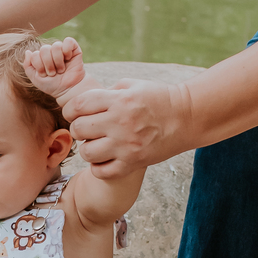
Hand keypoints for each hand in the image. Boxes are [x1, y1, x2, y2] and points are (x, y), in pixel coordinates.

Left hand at [23, 35, 85, 99]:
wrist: (68, 90)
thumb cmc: (52, 85)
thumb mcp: (35, 78)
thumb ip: (28, 66)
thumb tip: (27, 51)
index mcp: (41, 57)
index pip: (35, 54)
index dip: (39, 66)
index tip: (44, 75)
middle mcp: (51, 52)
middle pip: (44, 49)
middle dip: (48, 64)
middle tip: (53, 73)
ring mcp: (62, 49)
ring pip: (56, 46)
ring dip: (58, 61)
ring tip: (61, 70)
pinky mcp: (74, 49)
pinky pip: (68, 41)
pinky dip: (67, 50)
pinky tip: (68, 59)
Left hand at [61, 78, 193, 176]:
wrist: (187, 117)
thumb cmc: (158, 99)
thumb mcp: (133, 85)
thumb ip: (108, 91)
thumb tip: (83, 102)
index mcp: (119, 100)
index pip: (78, 105)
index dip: (71, 110)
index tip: (76, 113)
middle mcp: (120, 123)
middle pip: (79, 129)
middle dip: (79, 128)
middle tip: (89, 130)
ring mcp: (126, 145)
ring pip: (87, 152)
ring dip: (88, 149)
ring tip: (98, 145)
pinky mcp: (133, 163)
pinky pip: (101, 172)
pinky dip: (99, 167)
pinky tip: (106, 159)